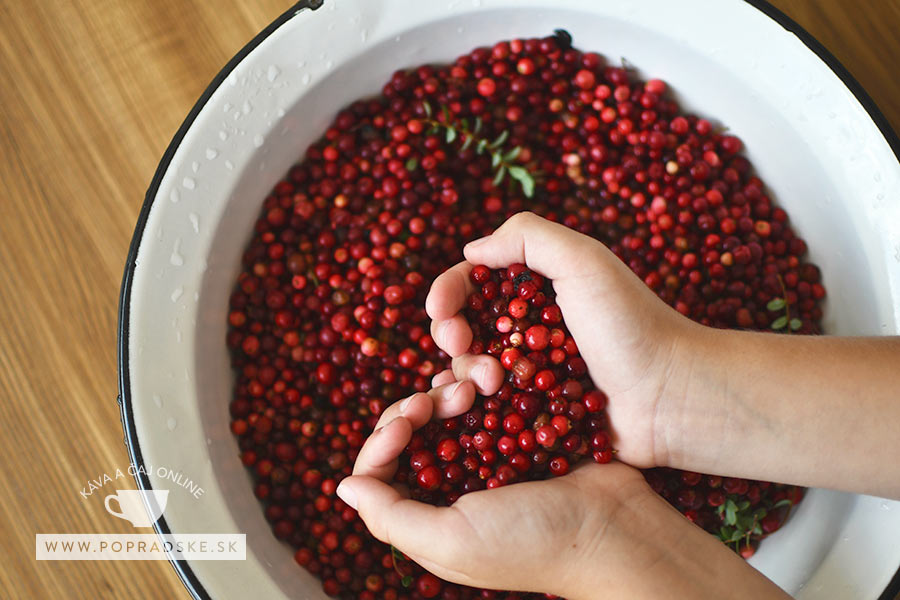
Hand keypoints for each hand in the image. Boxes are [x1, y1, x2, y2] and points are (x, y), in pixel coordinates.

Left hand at [335, 387, 668, 596]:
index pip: (380, 468)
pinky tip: (493, 375)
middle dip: (421, 406)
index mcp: (428, 512)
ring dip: (453, 386)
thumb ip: (392, 517)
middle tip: (447, 398)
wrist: (613, 527)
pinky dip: (482, 382)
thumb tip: (342, 485)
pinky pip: (485, 396)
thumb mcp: (452, 540)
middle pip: (410, 429)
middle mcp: (451, 482)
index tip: (408, 422)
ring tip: (479, 382)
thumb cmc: (532, 542)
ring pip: (445, 406)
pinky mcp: (517, 430)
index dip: (383, 439)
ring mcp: (486, 453)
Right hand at [425, 211, 695, 467]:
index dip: (449, 292)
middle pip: (464, 324)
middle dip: (452, 333)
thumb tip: (471, 249)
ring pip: (470, 368)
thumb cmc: (630, 324)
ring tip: (491, 383)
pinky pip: (488, 407)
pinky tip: (477, 406)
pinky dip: (474, 404)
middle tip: (463, 347)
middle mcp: (529, 325)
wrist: (670, 396)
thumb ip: (528, 237)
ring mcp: (530, 370)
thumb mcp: (584, 261)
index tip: (440, 310)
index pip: (474, 281)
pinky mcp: (533, 410)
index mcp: (538, 285)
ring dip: (466, 371)